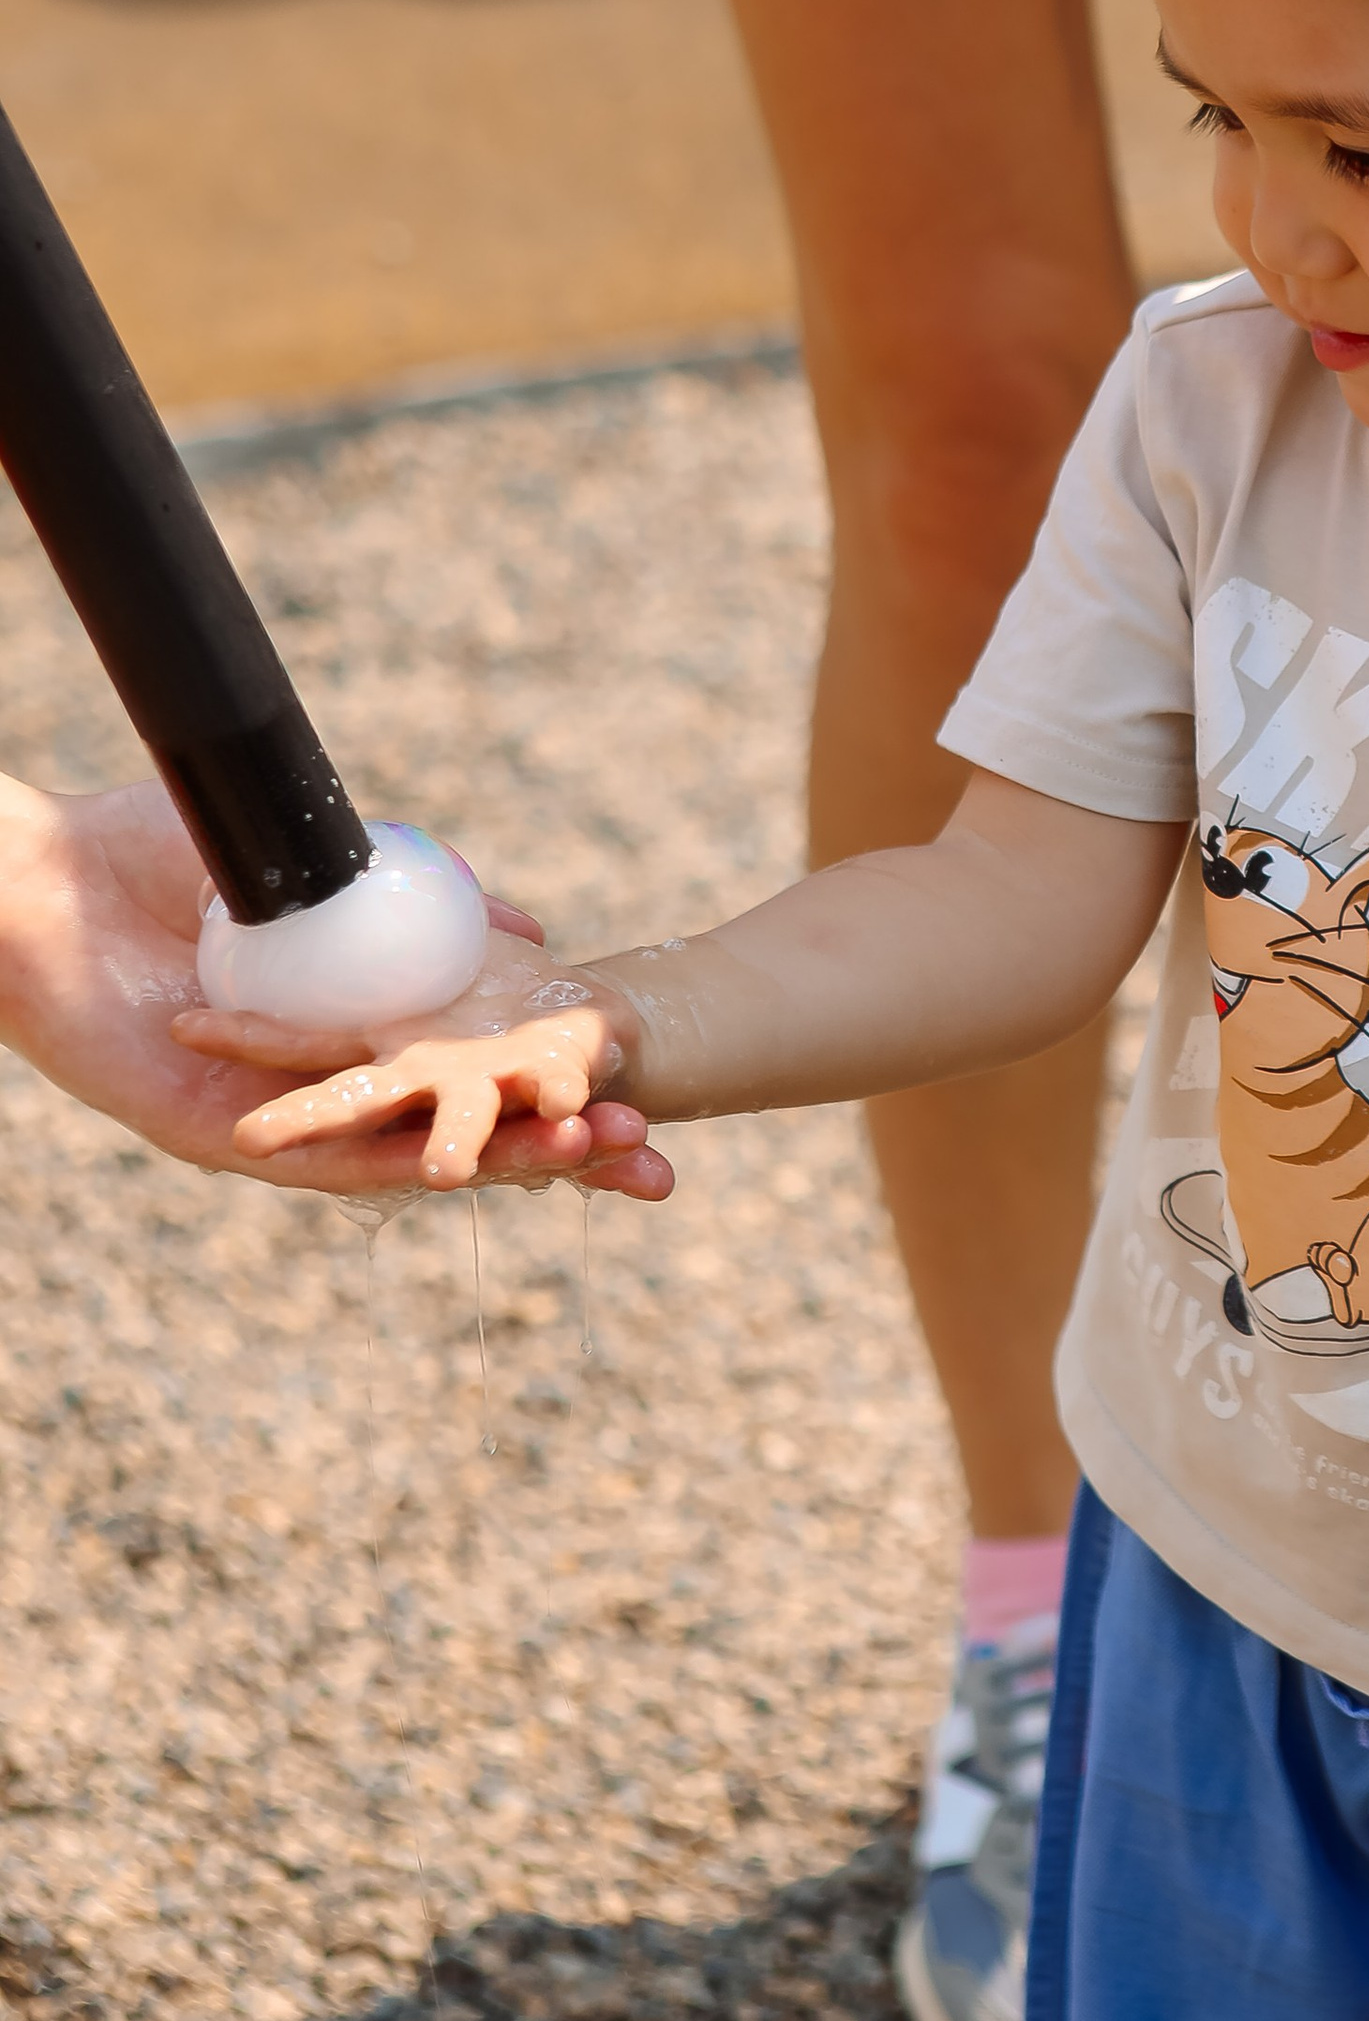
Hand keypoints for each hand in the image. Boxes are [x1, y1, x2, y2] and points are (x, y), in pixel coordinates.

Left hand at [0, 773, 668, 1200]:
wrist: (34, 881)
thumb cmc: (149, 850)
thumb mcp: (323, 857)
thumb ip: (419, 894)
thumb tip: (521, 927)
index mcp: (353, 1034)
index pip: (475, 1082)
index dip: (559, 1103)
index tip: (647, 1109)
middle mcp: (324, 1089)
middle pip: (464, 1139)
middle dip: (562, 1159)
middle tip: (655, 1170)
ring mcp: (275, 1122)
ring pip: (407, 1162)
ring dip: (499, 1167)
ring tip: (590, 1158)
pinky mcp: (214, 1141)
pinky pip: (310, 1167)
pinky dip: (386, 1165)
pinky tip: (456, 1169)